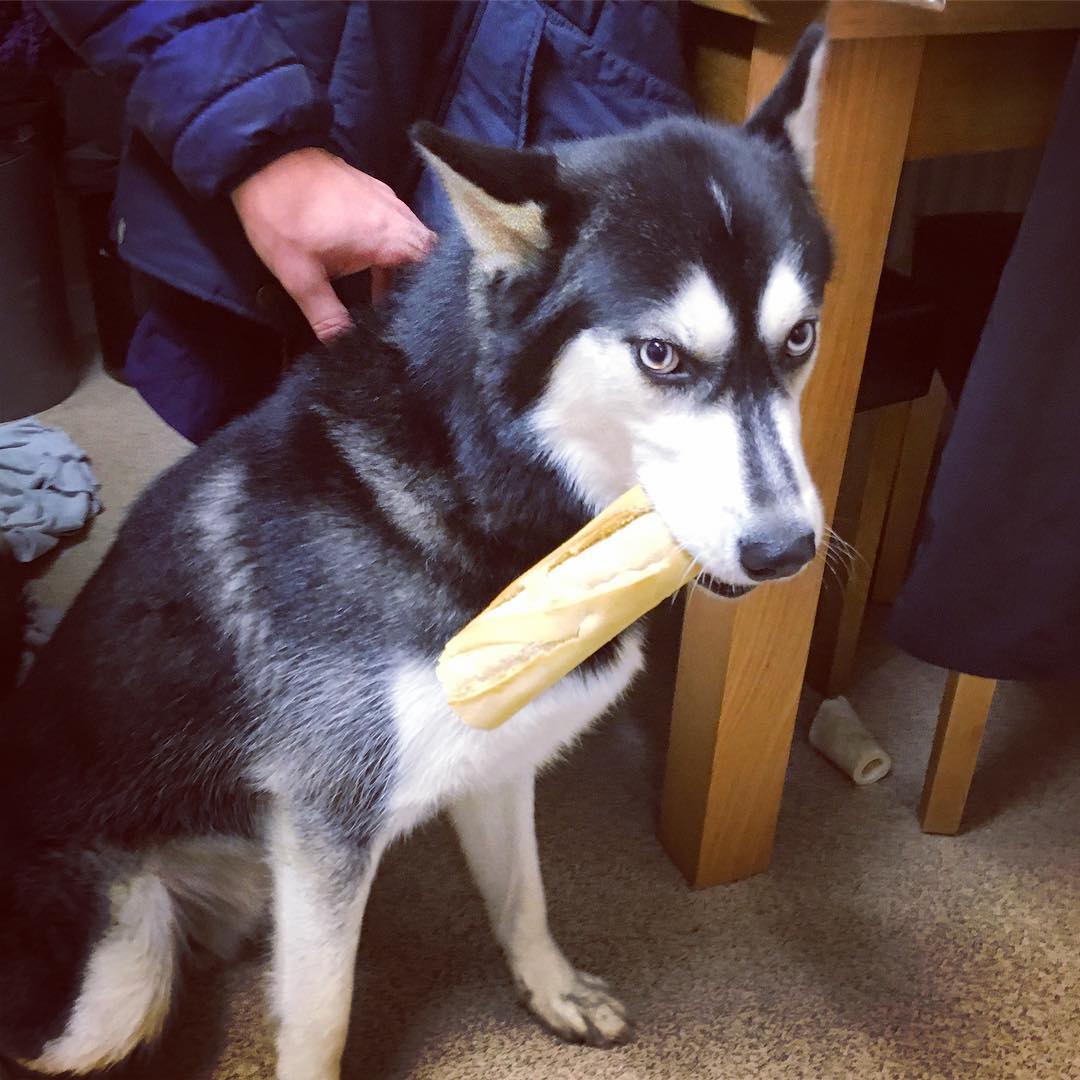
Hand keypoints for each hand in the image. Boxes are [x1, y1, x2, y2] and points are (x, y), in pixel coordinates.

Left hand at [231, 148, 435, 341]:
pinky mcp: (370, 189)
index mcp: (386, 236)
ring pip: (412, 235)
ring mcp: (384, 197)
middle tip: (400, 307)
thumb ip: (327, 316)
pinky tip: (368, 259)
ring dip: (402, 262)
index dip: (431, 292)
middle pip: (427, 252)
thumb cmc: (281, 215)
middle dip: (417, 280)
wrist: (261, 157)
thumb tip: (344, 348)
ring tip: (382, 291)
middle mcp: (394, 214)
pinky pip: (396, 220)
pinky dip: (391, 242)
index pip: (432, 267)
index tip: (417, 314)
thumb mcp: (300, 277)